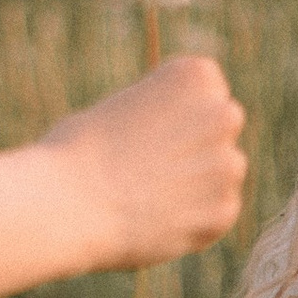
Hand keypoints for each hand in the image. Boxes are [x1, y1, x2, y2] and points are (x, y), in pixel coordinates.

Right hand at [36, 52, 245, 271]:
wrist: (69, 204)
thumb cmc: (76, 151)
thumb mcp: (121, 108)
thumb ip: (161, 116)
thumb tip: (177, 141)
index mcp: (197, 75)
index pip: (205, 92)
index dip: (174, 114)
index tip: (145, 130)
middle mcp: (223, 114)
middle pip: (221, 128)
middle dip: (197, 145)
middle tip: (152, 167)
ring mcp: (228, 164)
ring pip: (223, 173)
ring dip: (198, 183)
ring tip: (149, 196)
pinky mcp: (224, 210)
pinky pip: (216, 214)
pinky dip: (194, 221)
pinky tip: (156, 222)